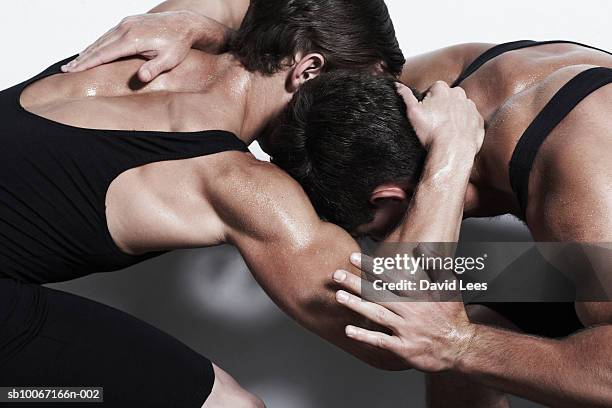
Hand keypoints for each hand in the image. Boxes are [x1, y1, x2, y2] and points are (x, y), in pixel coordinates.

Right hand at [61, 11, 209, 81]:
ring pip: (101, 39)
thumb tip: (142, 78)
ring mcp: (126, 23)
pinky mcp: (128, 22)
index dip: (87, 63)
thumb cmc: (179, 45)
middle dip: (81, 59)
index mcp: (132, 39)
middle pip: (98, 46)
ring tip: (74, 63)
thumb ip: (154, 69)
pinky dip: (98, 44)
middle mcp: (125, 28)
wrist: (185, 24)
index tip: (74, 72)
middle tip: (66, 70)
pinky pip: (108, 35)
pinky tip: (92, 51)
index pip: (104, 54)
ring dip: (87, 51)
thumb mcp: (170, 60)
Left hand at [332, 252, 474, 372]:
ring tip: (339, 297)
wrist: (461, 347)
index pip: (390, 277)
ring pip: (377, 314)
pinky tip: (348, 330)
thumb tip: (424, 248)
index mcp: (419, 294)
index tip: (354, 258)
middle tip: (337, 275)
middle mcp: (411, 310)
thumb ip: (436, 266)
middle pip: (378, 294)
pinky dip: (364, 336)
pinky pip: (381, 341)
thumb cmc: (453, 316)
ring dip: (356, 305)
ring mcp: (406, 329)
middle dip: (356, 284)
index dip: (371, 267)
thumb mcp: (450, 287)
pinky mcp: (404, 348)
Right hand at [397, 82, 484, 153]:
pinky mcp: (478, 120)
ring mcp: (471, 107)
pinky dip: (464, 126)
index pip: (432, 90)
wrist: (452, 150)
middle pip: (447, 98)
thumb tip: (398, 85)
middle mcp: (459, 94)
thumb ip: (405, 96)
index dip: (427, 102)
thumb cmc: (432, 132)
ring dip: (453, 116)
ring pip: (459, 108)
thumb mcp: (412, 113)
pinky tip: (455, 134)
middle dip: (441, 107)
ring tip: (444, 130)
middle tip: (434, 122)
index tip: (425, 114)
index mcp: (442, 88)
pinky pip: (470, 120)